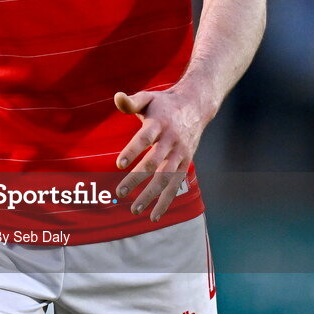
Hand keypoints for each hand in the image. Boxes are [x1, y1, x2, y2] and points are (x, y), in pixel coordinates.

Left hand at [113, 90, 204, 220]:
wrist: (196, 105)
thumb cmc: (164, 103)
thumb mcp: (148, 97)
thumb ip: (131, 101)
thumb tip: (117, 97)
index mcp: (159, 122)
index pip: (145, 138)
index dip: (133, 151)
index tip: (119, 164)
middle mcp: (171, 139)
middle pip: (154, 162)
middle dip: (136, 179)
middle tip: (119, 192)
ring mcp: (180, 153)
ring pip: (166, 177)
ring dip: (150, 195)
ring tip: (134, 209)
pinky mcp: (186, 162)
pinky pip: (176, 184)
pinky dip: (166, 201)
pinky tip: (154, 216)